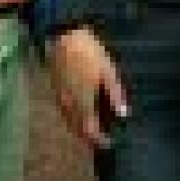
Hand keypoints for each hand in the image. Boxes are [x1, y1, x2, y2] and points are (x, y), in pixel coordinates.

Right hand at [48, 26, 127, 149]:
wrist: (63, 38)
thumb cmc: (89, 54)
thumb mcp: (107, 72)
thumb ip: (115, 94)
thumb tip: (124, 114)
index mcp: (83, 103)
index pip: (90, 131)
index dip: (99, 140)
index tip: (109, 143)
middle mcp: (69, 105)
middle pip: (78, 129)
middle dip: (89, 137)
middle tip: (102, 138)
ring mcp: (60, 98)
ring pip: (70, 121)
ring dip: (81, 127)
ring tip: (93, 126)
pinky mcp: (56, 90)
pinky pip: (65, 111)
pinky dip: (74, 117)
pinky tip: (82, 110)